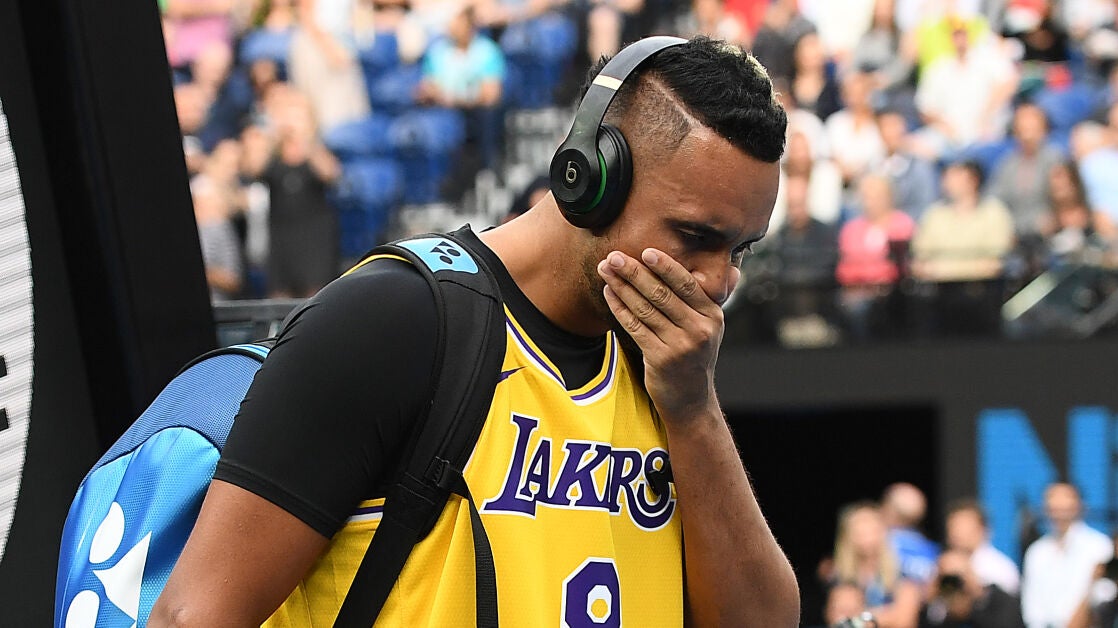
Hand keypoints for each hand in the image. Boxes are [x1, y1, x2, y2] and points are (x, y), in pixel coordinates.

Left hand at [596, 248, 725, 420]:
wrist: (691, 399)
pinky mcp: (661, 359)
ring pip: (645, 309)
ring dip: (622, 286)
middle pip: (662, 293)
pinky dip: (620, 308)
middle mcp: (699, 330)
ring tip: (606, 270)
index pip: (687, 284)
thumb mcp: (711, 329)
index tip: (645, 252)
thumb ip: (711, 300)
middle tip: (614, 256)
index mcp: (713, 315)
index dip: (665, 266)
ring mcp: (680, 346)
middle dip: (635, 272)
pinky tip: (609, 294)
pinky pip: (635, 327)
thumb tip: (735, 270)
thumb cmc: (696, 356)